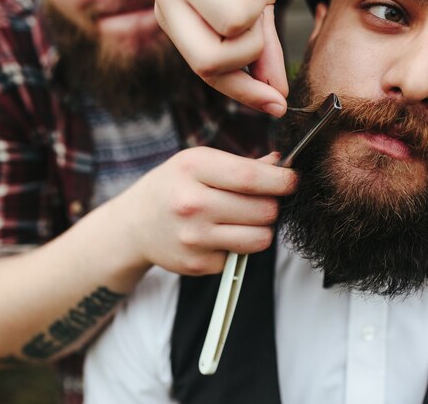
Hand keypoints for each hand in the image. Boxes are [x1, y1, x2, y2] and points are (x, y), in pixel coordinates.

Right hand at [111, 148, 296, 274]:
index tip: (293, 180)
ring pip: (260, 238)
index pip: (251, 177)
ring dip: (261, 229)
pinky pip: (240, 256)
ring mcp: (194, 237)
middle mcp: (192, 203)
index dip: (282, 180)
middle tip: (263, 201)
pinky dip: (238, 247)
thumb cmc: (172, 187)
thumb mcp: (198, 163)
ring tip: (245, 219)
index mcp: (193, 168)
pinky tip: (219, 235)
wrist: (134, 225)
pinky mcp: (197, 263)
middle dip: (272, 205)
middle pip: (263, 210)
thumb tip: (282, 165)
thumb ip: (241, 165)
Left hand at [150, 0, 288, 116]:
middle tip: (258, 20)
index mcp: (178, 17)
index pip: (208, 70)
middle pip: (207, 63)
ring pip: (228, 30)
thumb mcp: (256, 7)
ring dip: (257, 14)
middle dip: (247, 53)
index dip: (246, 92)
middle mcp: (167, 2)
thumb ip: (263, 51)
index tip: (277, 106)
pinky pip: (236, 7)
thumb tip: (277, 95)